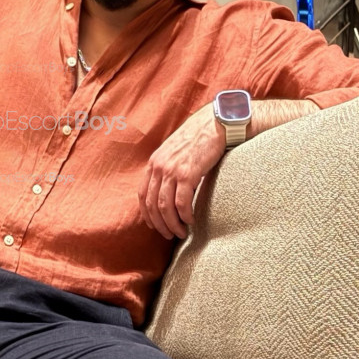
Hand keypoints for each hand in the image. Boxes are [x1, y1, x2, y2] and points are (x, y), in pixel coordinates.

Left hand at [137, 103, 226, 240]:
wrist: (215, 123)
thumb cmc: (199, 138)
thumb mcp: (175, 152)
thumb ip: (168, 168)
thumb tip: (169, 189)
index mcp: (154, 162)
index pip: (143, 194)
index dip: (147, 214)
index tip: (154, 226)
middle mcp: (159, 166)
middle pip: (152, 204)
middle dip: (160, 224)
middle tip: (169, 235)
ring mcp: (172, 170)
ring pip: (165, 206)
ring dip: (172, 224)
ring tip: (181, 232)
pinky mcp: (188, 173)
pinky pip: (181, 202)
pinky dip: (184, 215)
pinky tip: (190, 221)